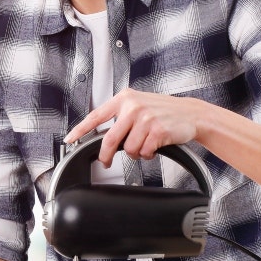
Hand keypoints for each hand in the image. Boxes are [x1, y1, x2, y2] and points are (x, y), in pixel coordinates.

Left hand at [64, 90, 200, 165]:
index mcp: (124, 99)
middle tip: (106, 162)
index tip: (70, 139)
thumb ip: (121, 115)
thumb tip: (102, 135)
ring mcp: (145, 119)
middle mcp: (133, 107)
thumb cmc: (163, 111)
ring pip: (129, 149)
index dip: (80, 130)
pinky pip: (144, 153)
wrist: (190, 113)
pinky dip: (148, 155)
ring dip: (136, 153)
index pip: (96, 116)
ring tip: (145, 145)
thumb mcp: (139, 104)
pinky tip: (154, 146)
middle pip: (110, 139)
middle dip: (106, 155)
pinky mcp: (157, 131)